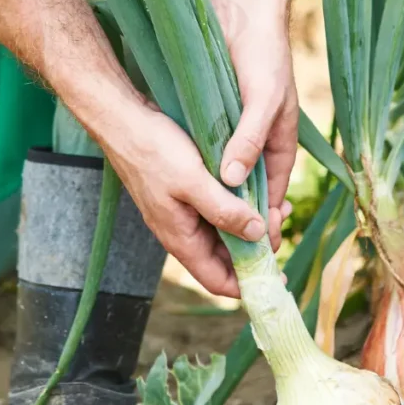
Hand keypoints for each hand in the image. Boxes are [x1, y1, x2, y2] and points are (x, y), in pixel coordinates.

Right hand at [94, 99, 268, 297]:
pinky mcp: (186, 193)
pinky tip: (255, 188)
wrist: (124, 120)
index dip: (248, 284)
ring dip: (251, 224)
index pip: (219, 281)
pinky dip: (239, 205)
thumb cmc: (153, 151)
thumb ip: (224, 211)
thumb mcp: (193, 181)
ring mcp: (183, 212)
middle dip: (257, 248)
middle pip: (226, 258)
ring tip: (275, 204)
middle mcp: (183, 232)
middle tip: (278, 220)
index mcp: (181, 239)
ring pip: (224, 231)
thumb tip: (257, 234)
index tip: (278, 275)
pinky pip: (218, 209)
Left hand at [207, 0, 298, 245]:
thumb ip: (250, 137)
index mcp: (280, 142)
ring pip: (224, 177)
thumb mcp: (263, 98)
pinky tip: (181, 186)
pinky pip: (206, 154)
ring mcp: (233, 131)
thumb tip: (232, 178)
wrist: (240, 9)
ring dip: (214, 199)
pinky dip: (199, 171)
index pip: (272, 193)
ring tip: (196, 226)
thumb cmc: (262, 53)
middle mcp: (257, 142)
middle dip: (235, 220)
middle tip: (217, 248)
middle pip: (247, 192)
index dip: (261, 222)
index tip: (248, 249)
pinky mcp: (211, 119)